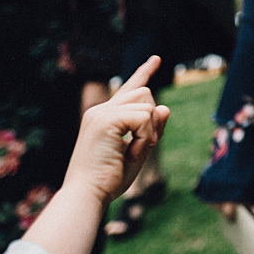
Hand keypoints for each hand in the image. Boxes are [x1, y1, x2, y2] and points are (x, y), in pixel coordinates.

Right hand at [64, 56, 169, 206]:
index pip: (129, 89)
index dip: (144, 72)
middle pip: (145, 94)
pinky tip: (131, 152)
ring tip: (133, 151)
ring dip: (149, 130)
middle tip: (139, 148)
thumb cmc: (108, 180)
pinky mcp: (105, 119)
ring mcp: (101, 113)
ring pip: (147, 103)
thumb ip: (151, 129)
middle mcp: (100, 110)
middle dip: (153, 121)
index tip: (156, 59)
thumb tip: (166, 108)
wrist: (87, 195)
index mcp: (105, 117)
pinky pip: (144, 117)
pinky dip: (146, 136)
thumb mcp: (137, 152)